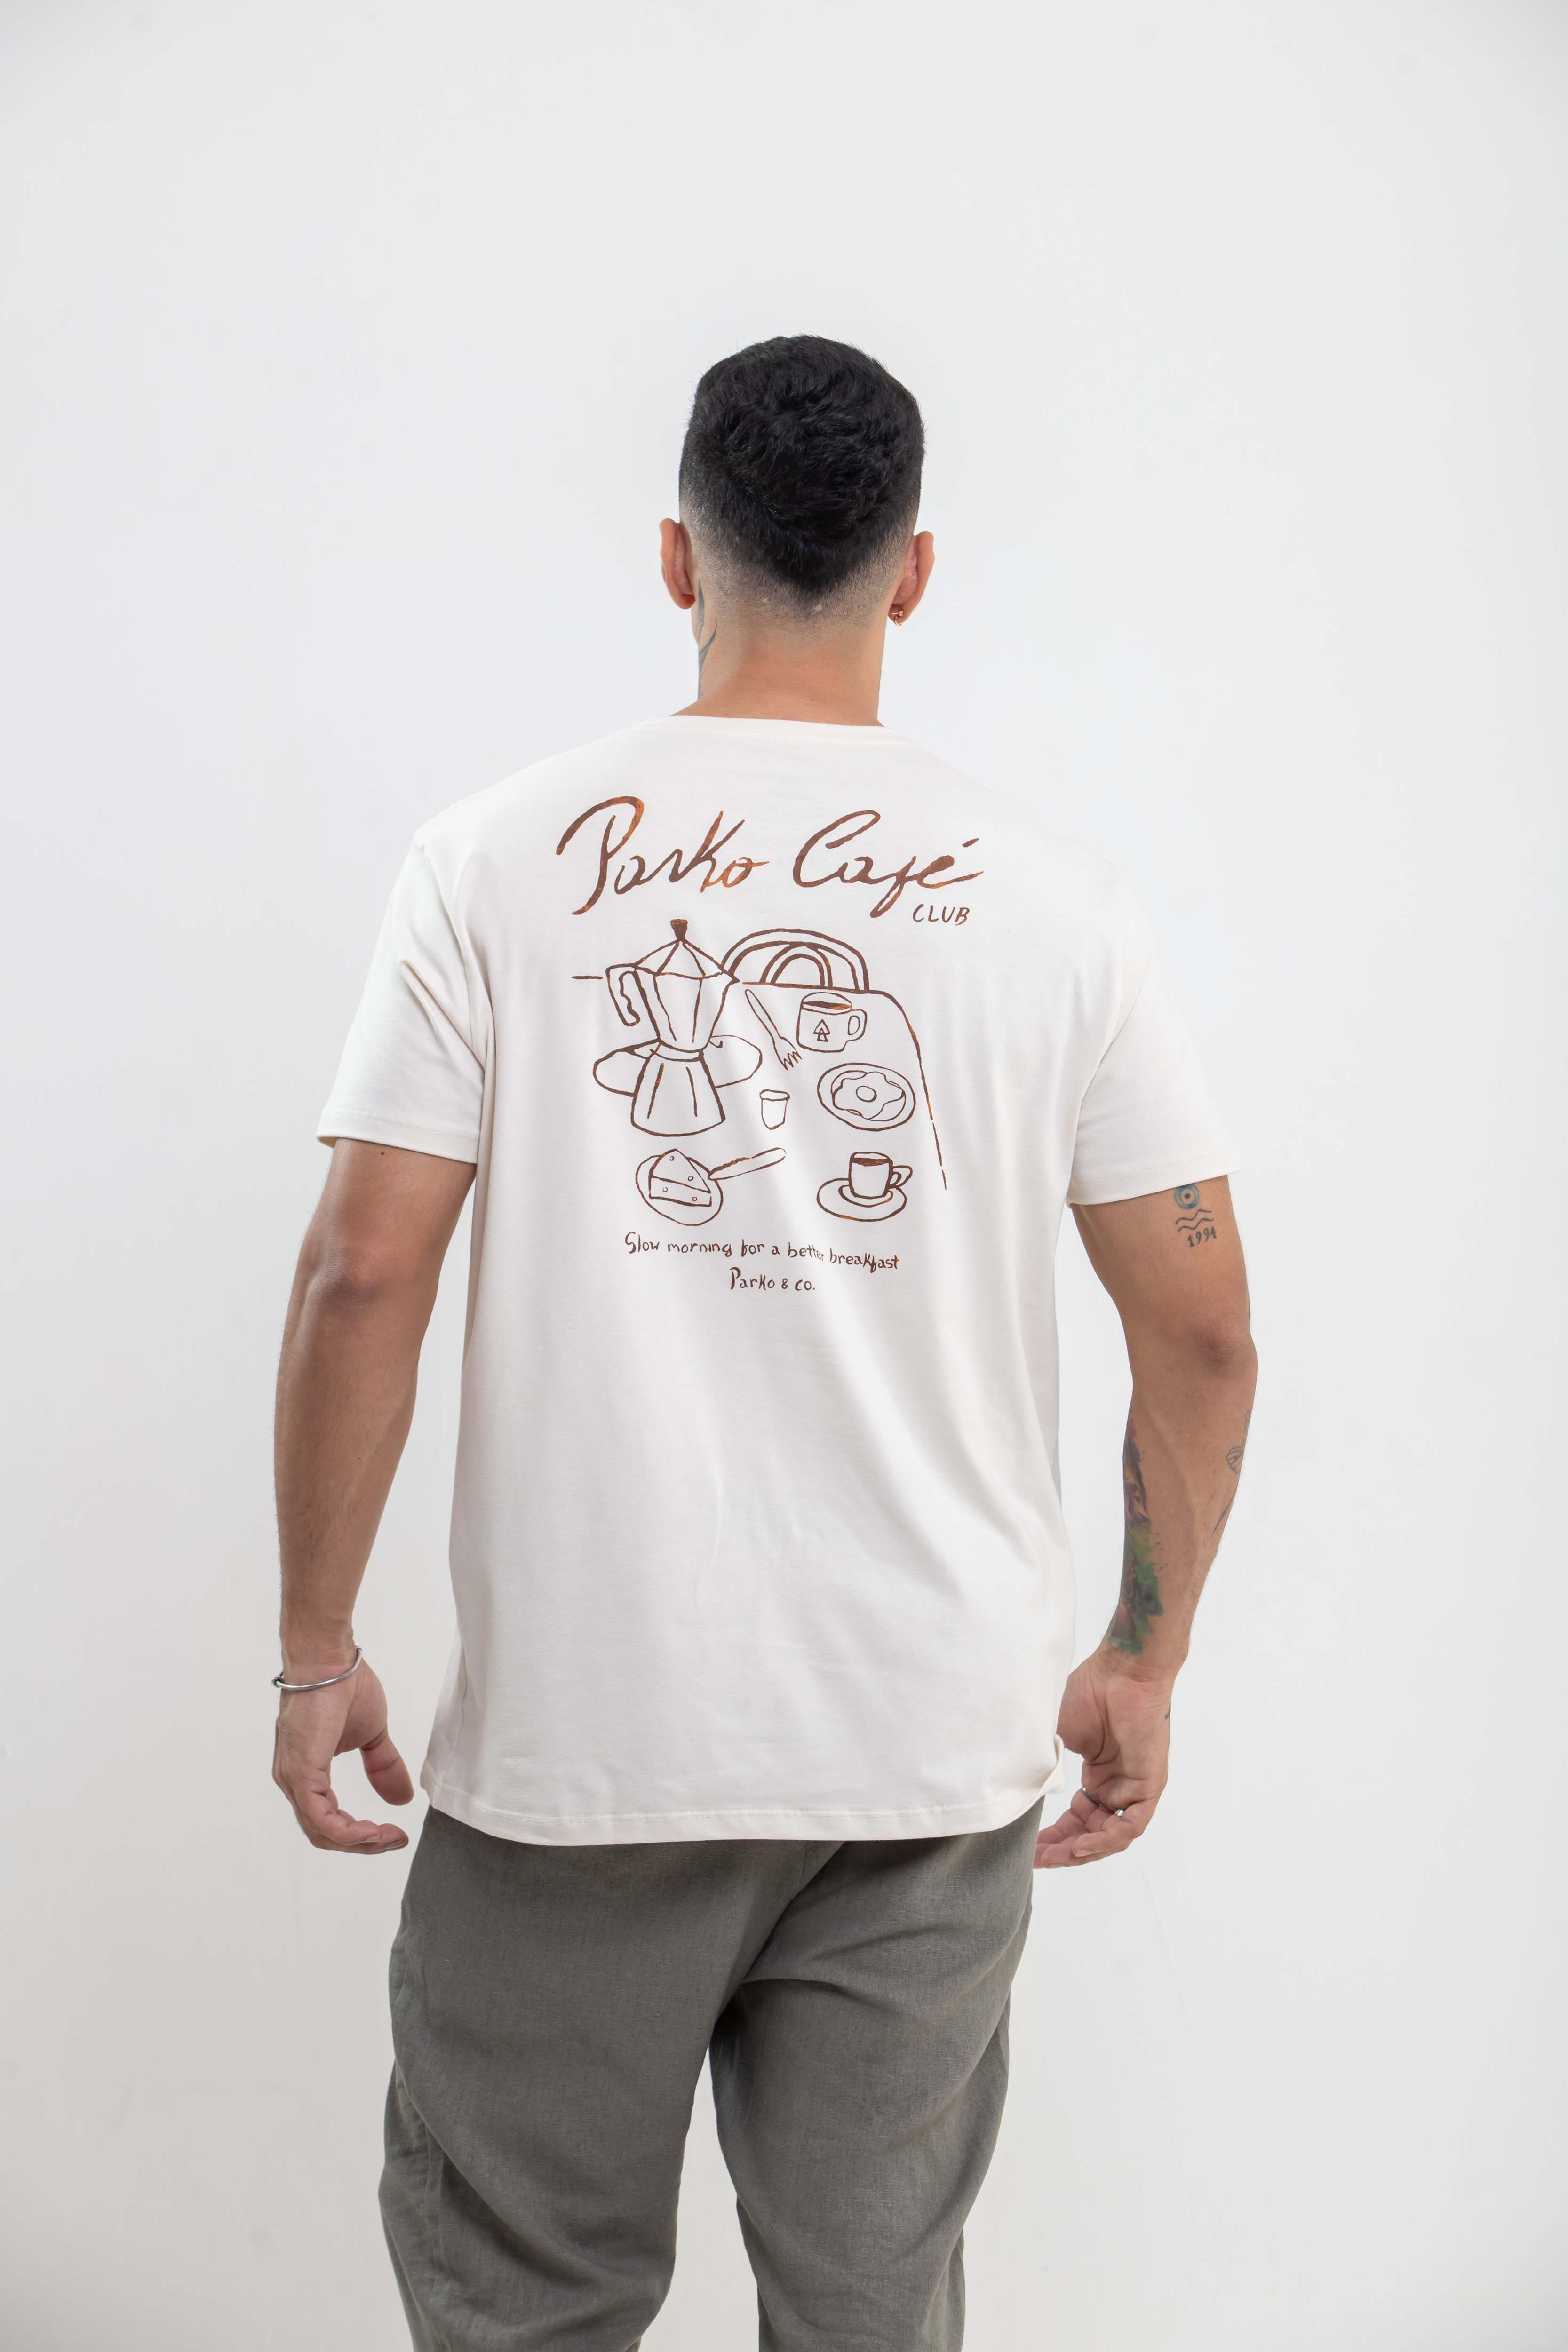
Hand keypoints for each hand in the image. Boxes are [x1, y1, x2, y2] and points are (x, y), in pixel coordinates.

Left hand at [271, 1654, 413, 1853]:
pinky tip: (373, 1831)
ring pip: (323, 1833)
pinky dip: (350, 1833)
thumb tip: (403, 1798)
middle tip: (395, 1839)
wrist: (330, 1660)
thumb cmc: (344, 1686)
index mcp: (306, 1773)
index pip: (328, 1821)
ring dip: (360, 1842)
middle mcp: (293, 1781)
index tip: (394, 1832)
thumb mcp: (372, 1735)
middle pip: (324, 1835)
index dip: (361, 1834)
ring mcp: (294, 1780)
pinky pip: (323, 1820)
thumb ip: (383, 1766)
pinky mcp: (301, 1775)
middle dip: (363, 1845)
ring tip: (390, 1837)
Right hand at [1035, 1649, 1171, 1868]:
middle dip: (1063, 1850)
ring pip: (1111, 1835)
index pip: (1077, 1819)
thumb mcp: (1055, 1736)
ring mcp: (1134, 1787)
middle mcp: (1116, 1785)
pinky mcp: (1150, 1785)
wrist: (1120, 1672)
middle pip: (1091, 1833)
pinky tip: (1082, 1845)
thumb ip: (1043, 1765)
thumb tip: (1016, 1791)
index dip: (1055, 1836)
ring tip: (1054, 1857)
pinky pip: (1131, 1825)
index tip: (1029, 1849)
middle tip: (1036, 1860)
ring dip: (1082, 1850)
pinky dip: (1107, 1839)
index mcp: (1097, 1775)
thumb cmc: (1089, 1692)